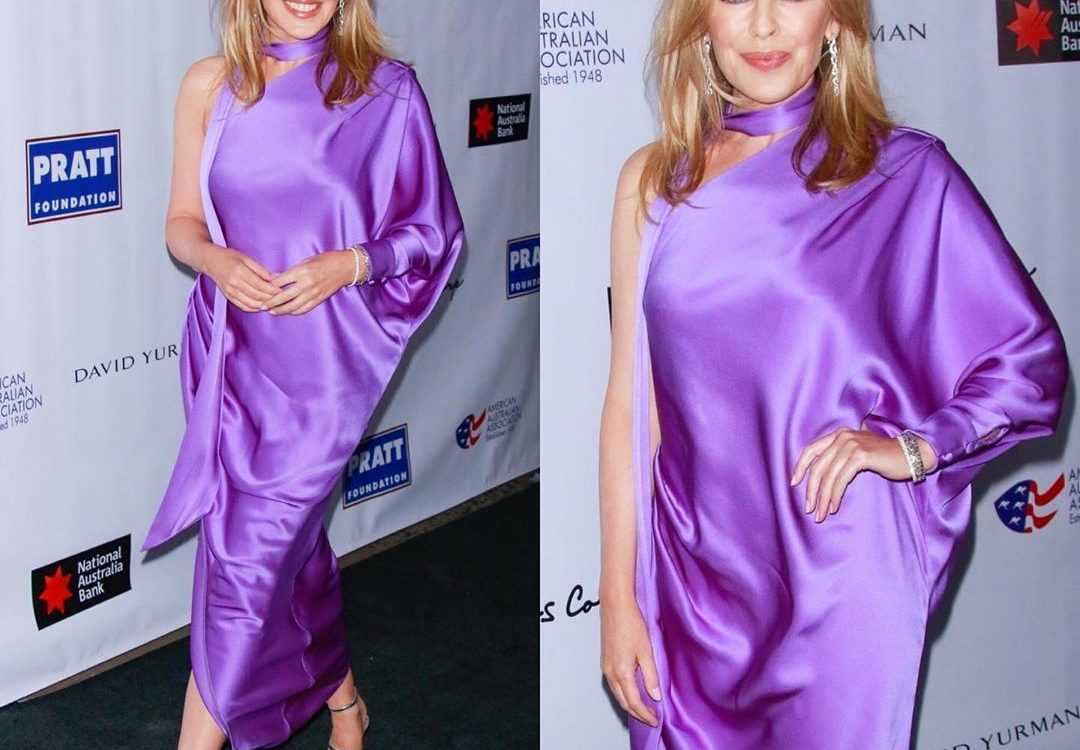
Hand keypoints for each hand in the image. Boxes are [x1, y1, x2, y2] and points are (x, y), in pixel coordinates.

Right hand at [202, 245, 280, 311]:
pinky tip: (261, 306)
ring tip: (273, 303)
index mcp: (240, 271)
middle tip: (281, 298)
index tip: (282, 291)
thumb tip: (275, 278)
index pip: (260, 285)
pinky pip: (243, 306)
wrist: (210, 261)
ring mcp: (230, 291)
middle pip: (257, 295)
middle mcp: (234, 283)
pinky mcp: (228, 297)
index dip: (272, 290)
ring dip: (263, 305)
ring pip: (251, 303)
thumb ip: (261, 270)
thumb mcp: (246, 258)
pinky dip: (254, 308)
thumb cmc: (229, 257)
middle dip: (271, 298)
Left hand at [263, 250, 354, 315]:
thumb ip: (292, 271)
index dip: (269, 287)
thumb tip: (276, 278)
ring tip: (272, 311)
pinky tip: (288, 312)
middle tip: (261, 306)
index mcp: (301, 271)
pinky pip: (304, 309)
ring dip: (281, 310)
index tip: (261, 289)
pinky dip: (294, 312)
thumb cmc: (327, 260)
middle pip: (283, 297)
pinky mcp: (319, 299)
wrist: (346, 267)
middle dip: (271, 302)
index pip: (280, 282)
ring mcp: (313, 293)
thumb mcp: (307, 260)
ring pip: (293, 306)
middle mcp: (306, 284)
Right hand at [600, 595, 660, 726]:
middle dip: (637, 713)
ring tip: (645, 707)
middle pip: (623, 701)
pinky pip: (614, 684)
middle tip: (651, 718)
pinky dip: (624, 693)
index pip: (634, 702)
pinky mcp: (604, 661)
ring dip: (630, 704)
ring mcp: (605, 667)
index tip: (656, 719)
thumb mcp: (646, 650)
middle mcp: (610, 672)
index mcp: (621, 672)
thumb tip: (655, 695)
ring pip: (617, 694)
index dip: (645, 713)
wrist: (615, 605)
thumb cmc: (631, 623)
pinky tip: (633, 690)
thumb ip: (651, 675)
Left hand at [789, 424, 938, 522]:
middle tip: (809, 508)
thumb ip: (838, 459)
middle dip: (811, 490)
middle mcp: (842, 436)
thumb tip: (818, 480)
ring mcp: (851, 444)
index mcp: (837, 434)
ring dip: (823, 498)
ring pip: (828, 476)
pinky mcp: (861, 455)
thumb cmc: (882, 458)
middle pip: (817, 466)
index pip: (810, 450)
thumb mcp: (856, 453)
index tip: (793, 484)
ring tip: (820, 514)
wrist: (910, 454)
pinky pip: (841, 479)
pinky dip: (835, 495)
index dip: (800, 467)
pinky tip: (834, 506)